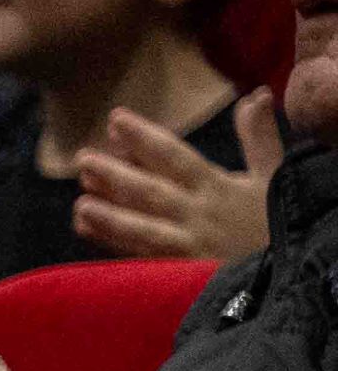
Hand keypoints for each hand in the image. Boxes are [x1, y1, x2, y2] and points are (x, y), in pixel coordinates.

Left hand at [74, 93, 280, 266]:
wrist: (290, 272)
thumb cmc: (277, 220)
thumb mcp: (274, 175)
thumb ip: (259, 137)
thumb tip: (254, 96)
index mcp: (217, 187)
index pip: (175, 156)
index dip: (144, 137)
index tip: (116, 119)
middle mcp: (198, 214)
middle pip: (150, 192)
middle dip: (115, 174)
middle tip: (82, 158)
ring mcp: (187, 245)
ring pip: (142, 228)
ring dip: (110, 215)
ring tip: (80, 202)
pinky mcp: (181, 273)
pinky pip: (141, 257)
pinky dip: (113, 243)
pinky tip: (87, 230)